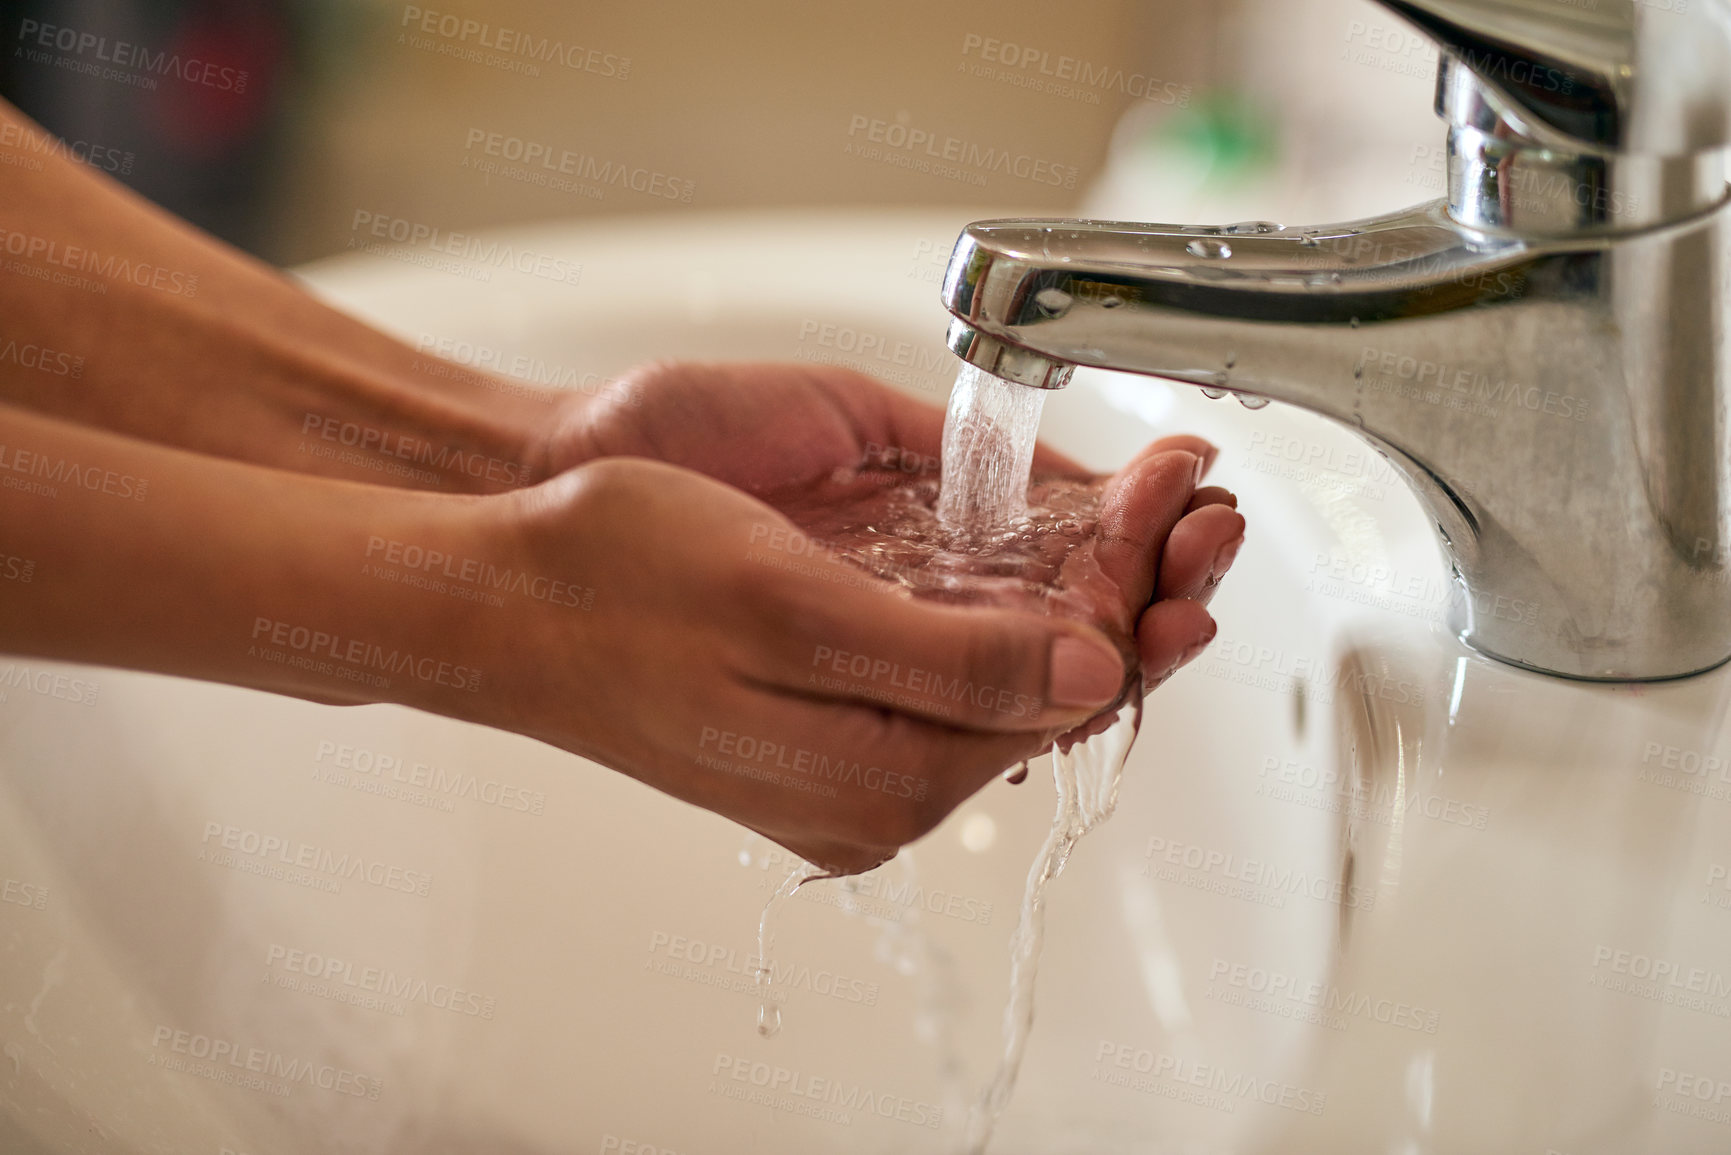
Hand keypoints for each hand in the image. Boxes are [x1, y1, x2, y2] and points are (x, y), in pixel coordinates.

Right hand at [475, 364, 1244, 872]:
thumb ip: (954, 660)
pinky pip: (944, 655)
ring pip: (1005, 669)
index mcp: (879, 780)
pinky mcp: (822, 700)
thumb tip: (1096, 680)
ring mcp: (849, 743)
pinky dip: (1007, 595)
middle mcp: (876, 779)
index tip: (1187, 519)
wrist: (500, 591)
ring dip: (1084, 586)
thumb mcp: (796, 613)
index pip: (1061, 704)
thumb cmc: (618, 587)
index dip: (1139, 609)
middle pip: (1048, 690)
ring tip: (1154, 509)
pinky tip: (1049, 546)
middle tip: (1200, 507)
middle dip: (1133, 593)